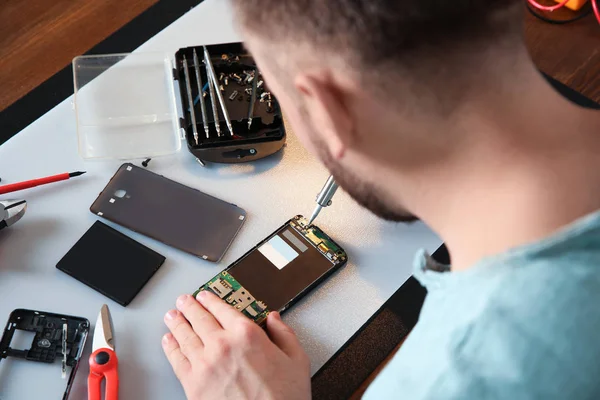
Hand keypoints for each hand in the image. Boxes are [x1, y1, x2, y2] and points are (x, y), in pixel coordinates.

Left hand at [162, 291, 310, 399]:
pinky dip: (170, 347)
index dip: (211, 300)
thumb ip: (285, 335)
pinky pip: (176, 359)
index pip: (223, 309)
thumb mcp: (296, 361)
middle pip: (199, 318)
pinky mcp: (193, 384)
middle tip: (184, 301)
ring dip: (176, 323)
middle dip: (189, 307)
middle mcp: (223, 345)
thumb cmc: (283, 399)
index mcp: (247, 335)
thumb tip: (275, 320)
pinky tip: (168, 341)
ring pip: (185, 336)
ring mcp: (205, 364)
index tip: (206, 296)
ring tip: (172, 316)